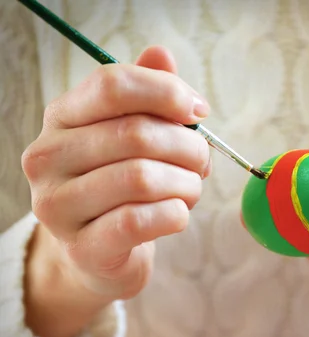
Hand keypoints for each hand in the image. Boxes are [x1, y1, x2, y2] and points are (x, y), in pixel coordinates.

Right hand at [21, 46, 210, 336]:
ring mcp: (58, 205)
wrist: (100, 253)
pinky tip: (178, 214)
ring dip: (186, 183)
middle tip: (202, 161)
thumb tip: (161, 54)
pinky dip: (175, 213)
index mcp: (63, 118)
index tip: (199, 111)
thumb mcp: (132, 134)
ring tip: (191, 189)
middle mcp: (48, 157)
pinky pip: (140, 220)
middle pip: (137, 132)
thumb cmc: (123, 186)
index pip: (113, 84)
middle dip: (188, 146)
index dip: (167, 92)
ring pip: (142, 177)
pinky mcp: (82, 248)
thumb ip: (147, 93)